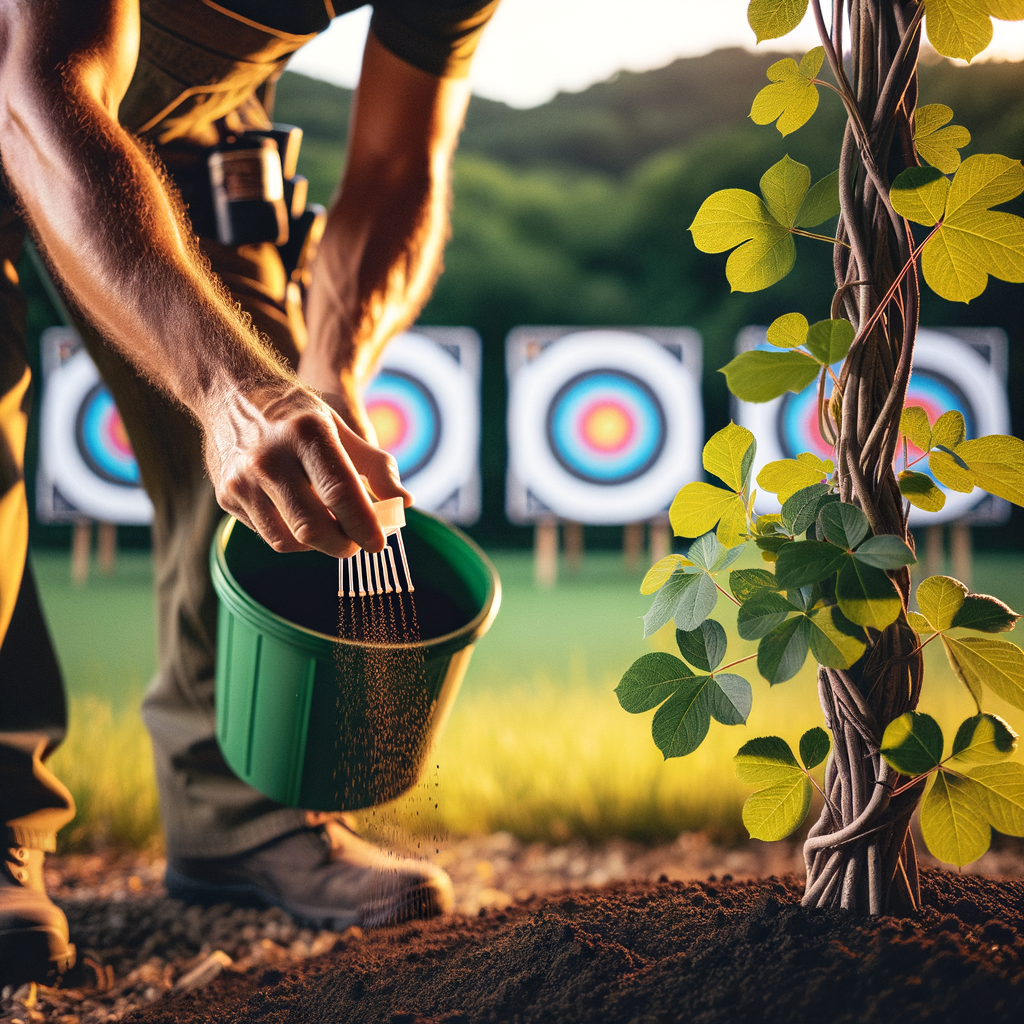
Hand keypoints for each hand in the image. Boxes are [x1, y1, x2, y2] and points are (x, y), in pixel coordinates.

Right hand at [203, 381, 410, 557]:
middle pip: (314, 527)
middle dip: (343, 544)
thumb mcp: (340, 426)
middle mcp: (270, 458)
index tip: (378, 542)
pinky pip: (268, 535)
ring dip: (318, 545)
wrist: (232, 392)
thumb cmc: (298, 414)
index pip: (341, 493)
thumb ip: (375, 466)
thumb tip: (403, 503)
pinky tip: (303, 519)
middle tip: (357, 542)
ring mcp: (243, 479)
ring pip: (289, 540)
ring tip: (332, 530)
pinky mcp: (226, 496)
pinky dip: (293, 537)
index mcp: (306, 433)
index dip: (363, 525)